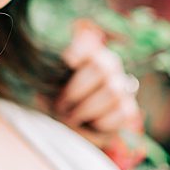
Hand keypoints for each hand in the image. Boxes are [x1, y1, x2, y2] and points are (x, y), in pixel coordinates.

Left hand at [54, 21, 141, 146]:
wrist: (75, 127)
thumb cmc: (59, 101)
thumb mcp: (49, 89)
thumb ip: (47, 82)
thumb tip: (41, 88)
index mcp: (87, 53)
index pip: (87, 43)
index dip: (79, 49)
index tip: (67, 60)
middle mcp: (109, 65)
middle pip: (99, 67)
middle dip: (75, 91)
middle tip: (60, 106)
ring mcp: (122, 86)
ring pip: (112, 91)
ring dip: (86, 109)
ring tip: (71, 118)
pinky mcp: (128, 108)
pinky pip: (121, 112)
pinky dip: (102, 122)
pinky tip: (91, 123)